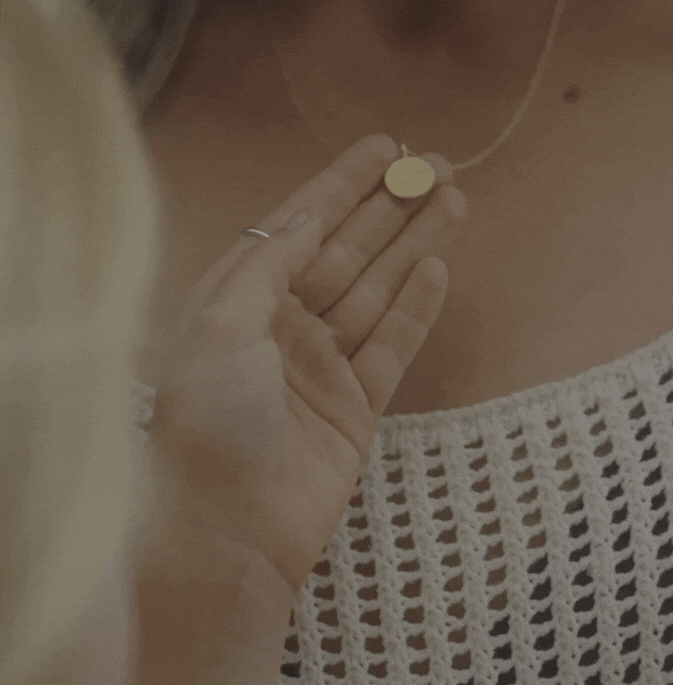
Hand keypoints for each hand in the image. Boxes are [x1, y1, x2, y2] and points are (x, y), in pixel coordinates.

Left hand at [145, 134, 466, 594]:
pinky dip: (417, 308)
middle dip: (391, 206)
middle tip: (438, 165)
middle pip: (348, 251)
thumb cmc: (206, 425)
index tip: (385, 147)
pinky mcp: (355, 409)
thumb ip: (267, 264)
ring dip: (414, 245)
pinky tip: (439, 268)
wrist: (224, 537)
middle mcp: (281, 327)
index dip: (342, 184)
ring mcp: (321, 368)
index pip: (300, 226)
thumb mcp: (220, 327)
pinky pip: (393, 346)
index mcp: (240, 302)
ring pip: (378, 291)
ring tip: (454, 200)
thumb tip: (309, 212)